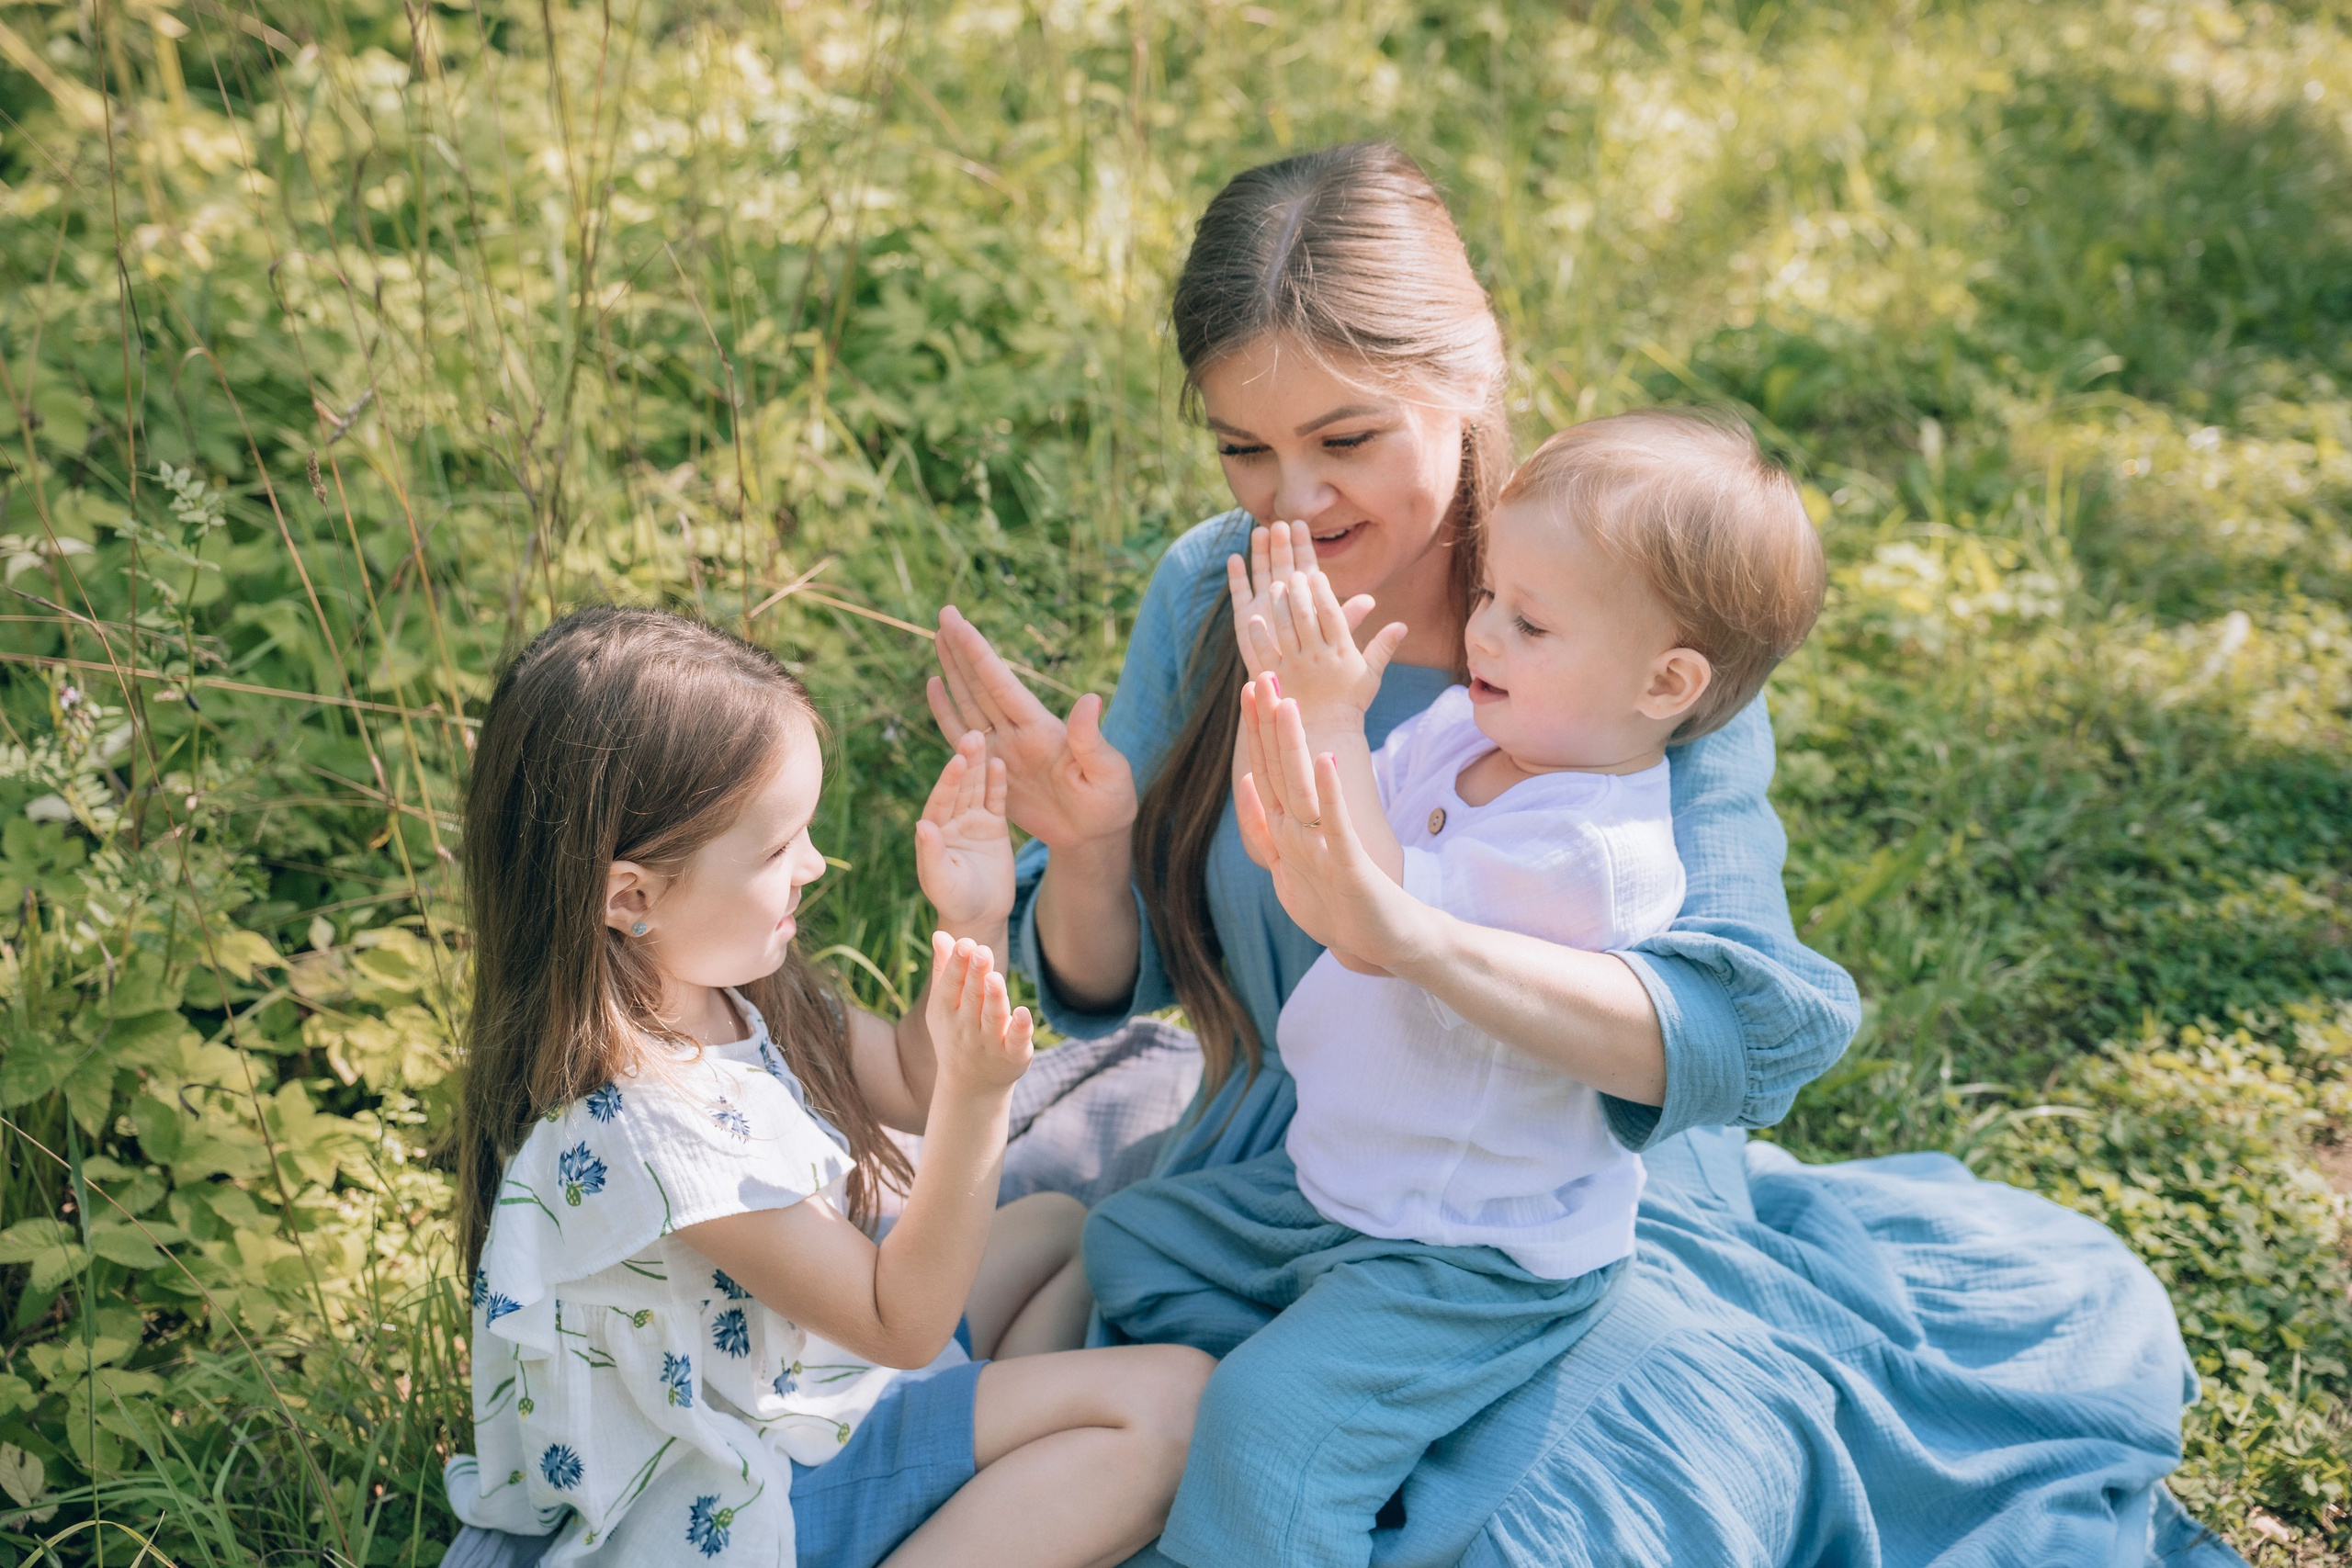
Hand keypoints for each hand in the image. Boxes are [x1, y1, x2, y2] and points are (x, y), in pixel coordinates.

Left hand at [914, 732, 1013, 929]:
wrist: (980, 916)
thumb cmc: (955, 901)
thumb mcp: (941, 881)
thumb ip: (932, 853)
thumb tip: (922, 824)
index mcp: (934, 830)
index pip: (941, 800)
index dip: (948, 781)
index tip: (956, 761)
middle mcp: (951, 821)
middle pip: (959, 787)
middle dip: (964, 762)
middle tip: (972, 736)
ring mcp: (972, 821)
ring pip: (976, 788)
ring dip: (979, 764)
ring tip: (983, 739)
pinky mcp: (993, 826)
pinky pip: (995, 800)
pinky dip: (997, 783)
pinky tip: (1000, 763)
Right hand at [924, 933, 1034, 1092]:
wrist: (970, 1086)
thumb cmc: (956, 1034)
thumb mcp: (944, 1005)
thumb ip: (945, 969)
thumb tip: (941, 934)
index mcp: (947, 1011)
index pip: (951, 985)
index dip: (957, 964)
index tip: (965, 943)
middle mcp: (966, 1027)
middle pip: (972, 998)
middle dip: (975, 974)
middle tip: (981, 950)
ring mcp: (990, 1043)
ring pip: (993, 1018)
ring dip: (994, 998)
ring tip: (995, 977)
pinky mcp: (1013, 1056)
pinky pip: (1016, 1041)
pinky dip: (1020, 1029)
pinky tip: (1024, 1013)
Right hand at [929, 606, 1135, 849]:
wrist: (1094, 836)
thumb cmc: (1109, 803)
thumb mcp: (1108, 772)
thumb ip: (1091, 739)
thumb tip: (1090, 698)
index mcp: (1040, 727)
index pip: (1001, 683)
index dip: (978, 652)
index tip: (958, 621)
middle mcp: (1018, 731)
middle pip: (982, 684)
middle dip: (962, 649)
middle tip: (944, 612)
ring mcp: (1003, 747)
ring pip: (969, 702)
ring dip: (953, 671)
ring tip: (938, 638)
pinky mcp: (991, 770)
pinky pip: (962, 737)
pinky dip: (946, 711)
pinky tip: (935, 685)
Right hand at [1225, 523, 1387, 685]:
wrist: (1296, 690)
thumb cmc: (1321, 667)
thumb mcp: (1338, 641)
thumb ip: (1348, 618)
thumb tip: (1371, 600)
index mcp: (1307, 600)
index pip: (1304, 566)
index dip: (1303, 546)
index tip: (1301, 525)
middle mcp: (1285, 598)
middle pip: (1281, 565)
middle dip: (1281, 545)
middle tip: (1280, 525)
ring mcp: (1263, 606)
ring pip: (1261, 573)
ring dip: (1260, 553)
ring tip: (1260, 533)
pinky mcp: (1245, 618)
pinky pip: (1241, 594)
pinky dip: (1237, 577)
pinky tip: (1235, 558)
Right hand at [1234, 675, 1433, 975]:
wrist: (1377, 945)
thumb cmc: (1341, 902)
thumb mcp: (1293, 861)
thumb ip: (1264, 823)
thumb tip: (1246, 780)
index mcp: (1284, 834)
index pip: (1266, 771)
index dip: (1258, 730)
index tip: (1254, 687)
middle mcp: (1293, 839)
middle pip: (1276, 773)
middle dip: (1267, 726)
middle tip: (1262, 677)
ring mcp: (1316, 853)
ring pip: (1297, 791)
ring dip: (1289, 746)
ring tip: (1286, 705)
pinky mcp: (1346, 869)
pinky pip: (1336, 826)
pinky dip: (1329, 794)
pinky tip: (1326, 759)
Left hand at [1241, 565, 1406, 727]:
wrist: (1328, 731)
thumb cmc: (1350, 701)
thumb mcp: (1371, 674)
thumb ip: (1383, 647)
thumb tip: (1402, 625)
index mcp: (1341, 651)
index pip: (1331, 613)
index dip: (1323, 591)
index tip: (1316, 575)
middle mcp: (1317, 656)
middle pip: (1305, 615)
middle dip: (1298, 591)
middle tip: (1293, 574)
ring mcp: (1294, 667)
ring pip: (1284, 628)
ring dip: (1278, 605)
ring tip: (1275, 586)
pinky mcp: (1275, 678)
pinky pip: (1263, 652)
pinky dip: (1258, 635)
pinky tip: (1255, 619)